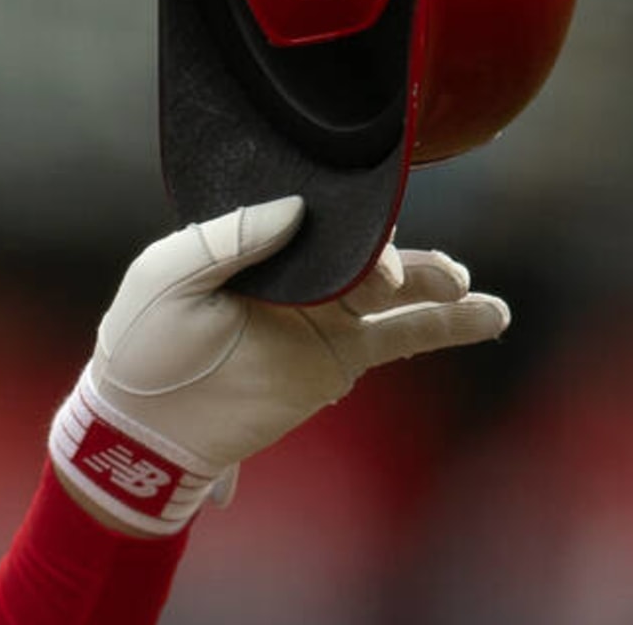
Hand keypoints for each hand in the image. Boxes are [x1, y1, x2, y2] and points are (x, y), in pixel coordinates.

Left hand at [50, 196, 509, 534]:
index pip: (314, 209)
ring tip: (464, 286)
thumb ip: (232, 237)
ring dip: (436, 278)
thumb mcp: (172, 273)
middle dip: (395, 253)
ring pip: (393, 287)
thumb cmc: (143, 341)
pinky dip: (448, 326)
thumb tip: (299, 208)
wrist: (147, 424)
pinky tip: (488, 315)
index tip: (365, 222)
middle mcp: (295, 270)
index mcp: (253, 239)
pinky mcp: (338, 359)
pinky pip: (403, 336)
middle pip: (362, 244)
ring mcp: (321, 315)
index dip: (346, 211)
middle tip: (397, 277)